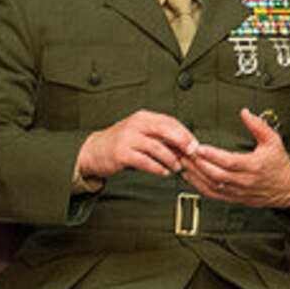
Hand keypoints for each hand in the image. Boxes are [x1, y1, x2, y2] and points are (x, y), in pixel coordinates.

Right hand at [77, 110, 197, 179]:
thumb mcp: (141, 132)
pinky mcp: (122, 153)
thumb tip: (185, 145)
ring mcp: (128, 139)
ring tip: (177, 166)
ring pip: (157, 147)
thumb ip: (160, 136)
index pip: (170, 122)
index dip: (185, 133)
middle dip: (182, 142)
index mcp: (143, 117)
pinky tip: (164, 172)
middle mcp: (135, 125)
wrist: (94, 150)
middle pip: (165, 130)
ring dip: (171, 159)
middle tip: (191, 153)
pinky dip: (158, 168)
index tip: (195, 144)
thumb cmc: (122, 141)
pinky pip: (145, 161)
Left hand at [180, 108, 289, 207]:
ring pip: (212, 185)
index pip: (229, 161)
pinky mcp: (235, 198)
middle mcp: (245, 180)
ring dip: (195, 174)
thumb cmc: (280, 164)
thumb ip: (258, 125)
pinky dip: (199, 186)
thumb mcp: (273, 140)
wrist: (288, 188)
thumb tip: (245, 113)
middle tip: (184, 153)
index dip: (211, 155)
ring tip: (183, 163)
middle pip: (216, 174)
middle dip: (197, 163)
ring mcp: (239, 191)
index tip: (198, 147)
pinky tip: (190, 177)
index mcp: (254, 165)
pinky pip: (213, 194)